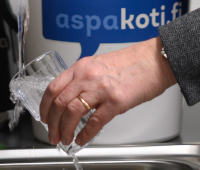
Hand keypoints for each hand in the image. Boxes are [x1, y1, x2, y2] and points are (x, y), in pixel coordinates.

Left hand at [39, 37, 176, 146]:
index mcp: (82, 67)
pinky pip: (94, 122)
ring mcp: (101, 89)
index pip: (53, 88)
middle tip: (53, 135)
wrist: (155, 59)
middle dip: (52, 124)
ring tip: (66, 138)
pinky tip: (82, 139)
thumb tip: (72, 98)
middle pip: (60, 103)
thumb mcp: (100, 64)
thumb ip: (85, 78)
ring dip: (65, 130)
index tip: (45, 117)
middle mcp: (88, 76)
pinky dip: (85, 134)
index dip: (45, 107)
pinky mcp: (116, 101)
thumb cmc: (131, 62)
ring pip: (72, 112)